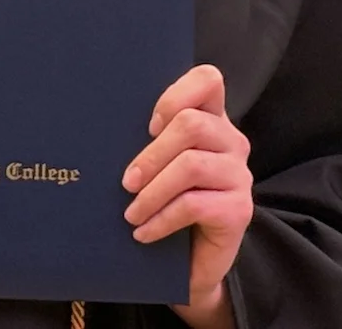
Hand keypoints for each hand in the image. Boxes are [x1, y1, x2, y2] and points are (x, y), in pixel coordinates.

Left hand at [123, 65, 250, 325]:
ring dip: (152, 191)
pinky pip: (194, 205)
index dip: (176, 95)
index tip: (149, 126)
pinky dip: (161, 219)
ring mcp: (239, 175)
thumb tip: (101, 126)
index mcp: (211, 119)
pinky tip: (143, 231)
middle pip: (191, 124)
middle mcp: (231, 141)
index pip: (208, 80)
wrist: (191, 261)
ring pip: (191, 165)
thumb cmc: (166, 202)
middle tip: (126, 182)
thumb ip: (147, 140)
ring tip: (131, 212)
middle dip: (151, 154)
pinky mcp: (240, 209)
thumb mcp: (156, 163)